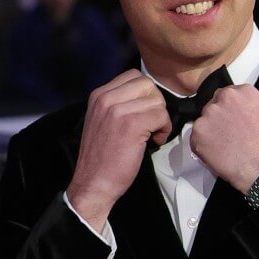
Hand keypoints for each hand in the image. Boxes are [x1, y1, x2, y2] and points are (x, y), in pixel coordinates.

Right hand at [66, 71, 169, 229]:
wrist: (93, 182)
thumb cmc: (102, 156)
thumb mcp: (104, 120)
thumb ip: (119, 103)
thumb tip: (146, 96)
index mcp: (99, 95)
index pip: (134, 76)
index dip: (146, 94)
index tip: (143, 113)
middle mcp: (106, 98)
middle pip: (148, 84)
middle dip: (156, 104)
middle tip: (151, 123)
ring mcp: (118, 110)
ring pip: (157, 101)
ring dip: (161, 118)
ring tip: (152, 134)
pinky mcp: (131, 124)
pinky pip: (161, 116)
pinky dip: (164, 130)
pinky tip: (154, 141)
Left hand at [190, 84, 258, 193]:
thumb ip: (248, 108)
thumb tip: (239, 113)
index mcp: (244, 92)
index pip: (228, 94)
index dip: (229, 109)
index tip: (232, 118)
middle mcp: (225, 98)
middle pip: (214, 104)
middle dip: (219, 118)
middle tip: (228, 134)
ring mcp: (209, 114)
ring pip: (204, 120)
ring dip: (210, 131)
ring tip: (224, 146)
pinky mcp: (198, 131)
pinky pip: (196, 136)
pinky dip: (203, 145)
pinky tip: (217, 152)